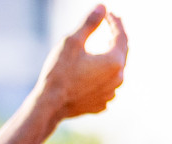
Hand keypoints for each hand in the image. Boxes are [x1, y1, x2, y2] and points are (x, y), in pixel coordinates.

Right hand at [37, 5, 128, 121]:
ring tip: (104, 49)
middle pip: (122, 52)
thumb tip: (102, 7)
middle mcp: (118, 78)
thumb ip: (89, 23)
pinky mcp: (100, 104)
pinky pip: (107, 86)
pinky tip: (97, 74)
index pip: (121, 35)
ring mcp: (110, 94)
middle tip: (111, 25)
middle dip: (116, 37)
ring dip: (111, 58)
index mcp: (114, 61)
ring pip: (116, 71)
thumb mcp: (72, 42)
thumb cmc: (59, 74)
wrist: (49, 106)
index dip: (115, 22)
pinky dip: (104, 77)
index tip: (108, 13)